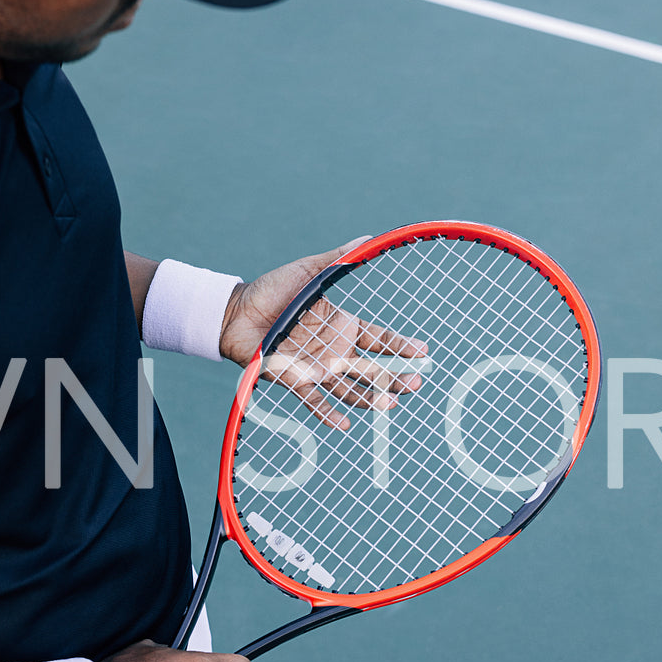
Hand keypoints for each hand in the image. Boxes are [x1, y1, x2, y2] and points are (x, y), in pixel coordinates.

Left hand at [220, 238, 428, 429]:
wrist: (236, 312)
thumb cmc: (272, 291)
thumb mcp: (308, 272)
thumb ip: (336, 260)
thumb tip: (366, 238)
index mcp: (342, 326)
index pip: (379, 339)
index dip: (401, 346)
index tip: (424, 352)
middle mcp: (334, 351)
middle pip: (371, 369)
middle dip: (394, 378)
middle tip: (416, 385)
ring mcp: (316, 368)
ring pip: (349, 388)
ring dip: (369, 398)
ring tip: (389, 404)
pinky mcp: (294, 380)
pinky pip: (313, 400)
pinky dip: (328, 413)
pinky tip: (346, 424)